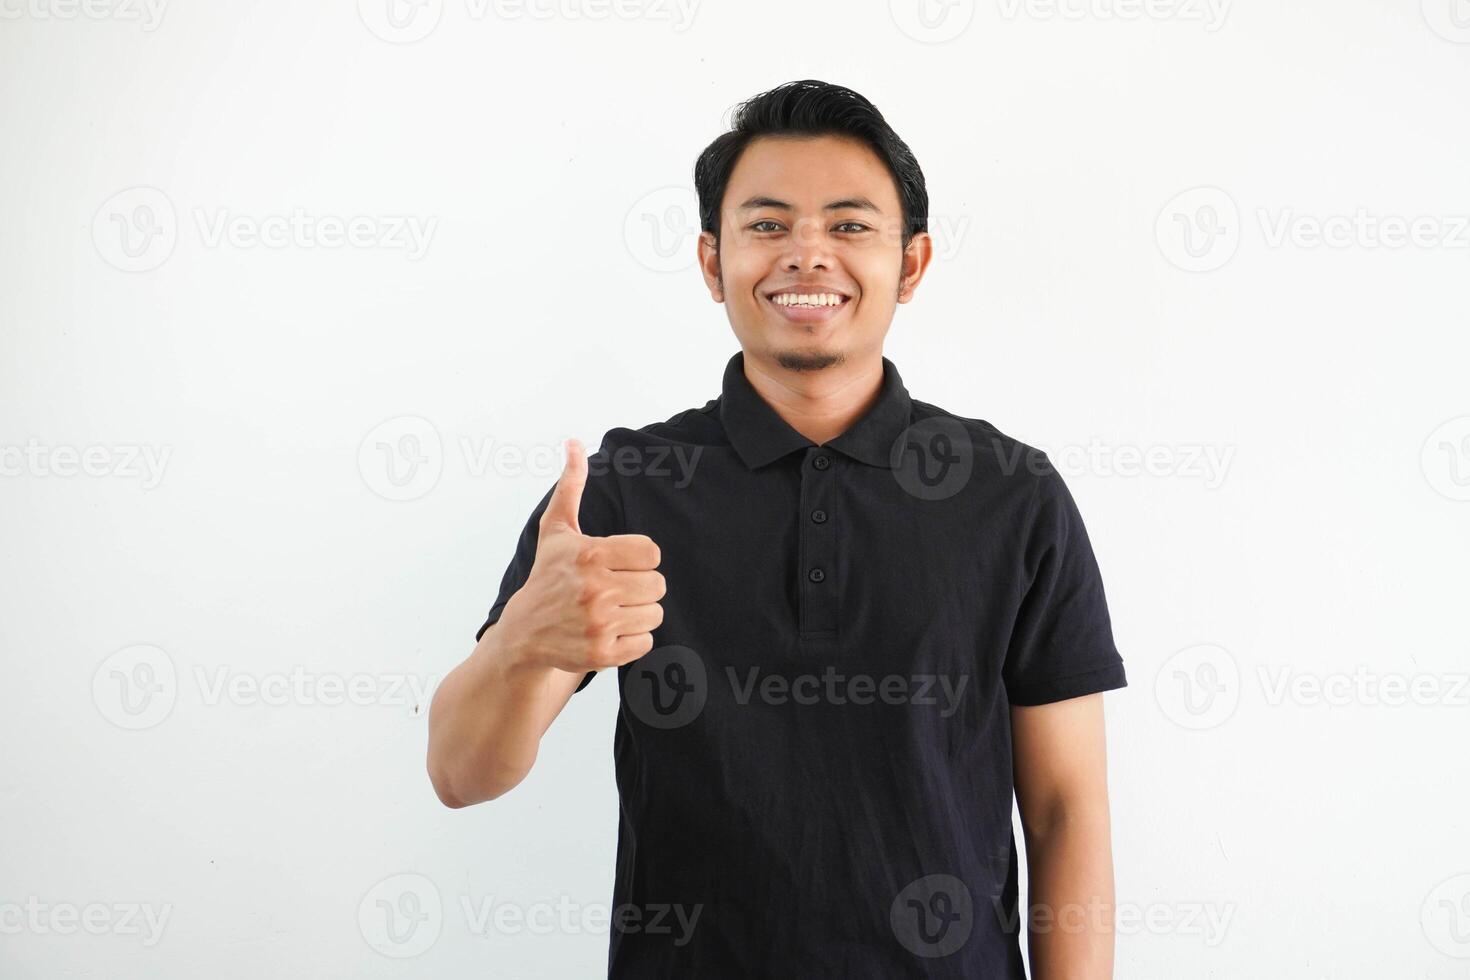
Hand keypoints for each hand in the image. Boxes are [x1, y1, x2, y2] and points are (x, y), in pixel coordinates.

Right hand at [497, 438, 665, 674]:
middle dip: (641, 587)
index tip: (620, 564)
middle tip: (616, 589)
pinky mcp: (603, 654)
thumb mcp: (556, 530)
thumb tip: (574, 442)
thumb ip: (571, 486)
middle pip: (658, 584)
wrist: (523, 634)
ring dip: (639, 612)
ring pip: (655, 613)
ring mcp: (599, 624)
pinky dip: (633, 639)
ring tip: (612, 610)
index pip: (652, 554)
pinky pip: (646, 642)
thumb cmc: (548, 576)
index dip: (640, 559)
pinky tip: (609, 631)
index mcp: (591, 554)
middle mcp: (595, 589)